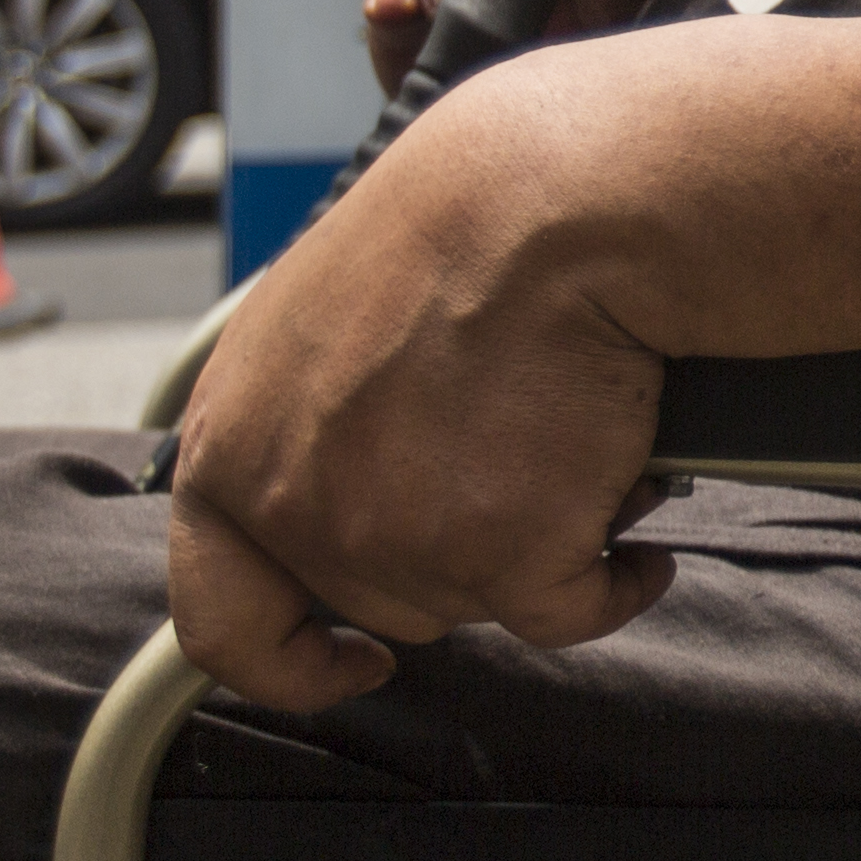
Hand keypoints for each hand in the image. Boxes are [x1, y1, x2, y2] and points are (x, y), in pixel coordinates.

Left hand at [161, 65, 682, 712]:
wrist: (562, 201)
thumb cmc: (463, 221)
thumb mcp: (320, 317)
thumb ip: (305, 424)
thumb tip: (354, 479)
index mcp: (231, 447)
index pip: (221, 618)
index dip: (287, 659)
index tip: (348, 656)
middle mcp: (298, 509)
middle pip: (380, 601)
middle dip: (451, 552)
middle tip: (508, 467)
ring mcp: (398, 545)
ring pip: (479, 602)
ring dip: (536, 547)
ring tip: (573, 448)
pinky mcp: (508, 563)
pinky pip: (574, 613)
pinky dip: (617, 583)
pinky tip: (638, 537)